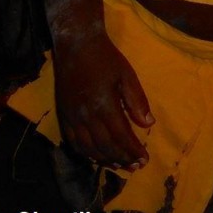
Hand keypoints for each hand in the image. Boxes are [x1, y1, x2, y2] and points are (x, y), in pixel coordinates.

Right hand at [52, 31, 153, 170]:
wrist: (76, 46)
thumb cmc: (106, 58)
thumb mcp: (127, 75)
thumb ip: (137, 101)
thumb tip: (148, 124)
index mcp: (104, 105)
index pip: (120, 136)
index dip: (132, 150)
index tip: (144, 159)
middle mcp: (85, 115)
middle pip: (104, 146)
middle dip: (122, 158)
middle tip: (135, 167)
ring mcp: (72, 117)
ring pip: (88, 147)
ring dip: (104, 159)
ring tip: (120, 165)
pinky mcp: (63, 115)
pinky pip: (73, 141)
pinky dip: (86, 153)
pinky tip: (97, 156)